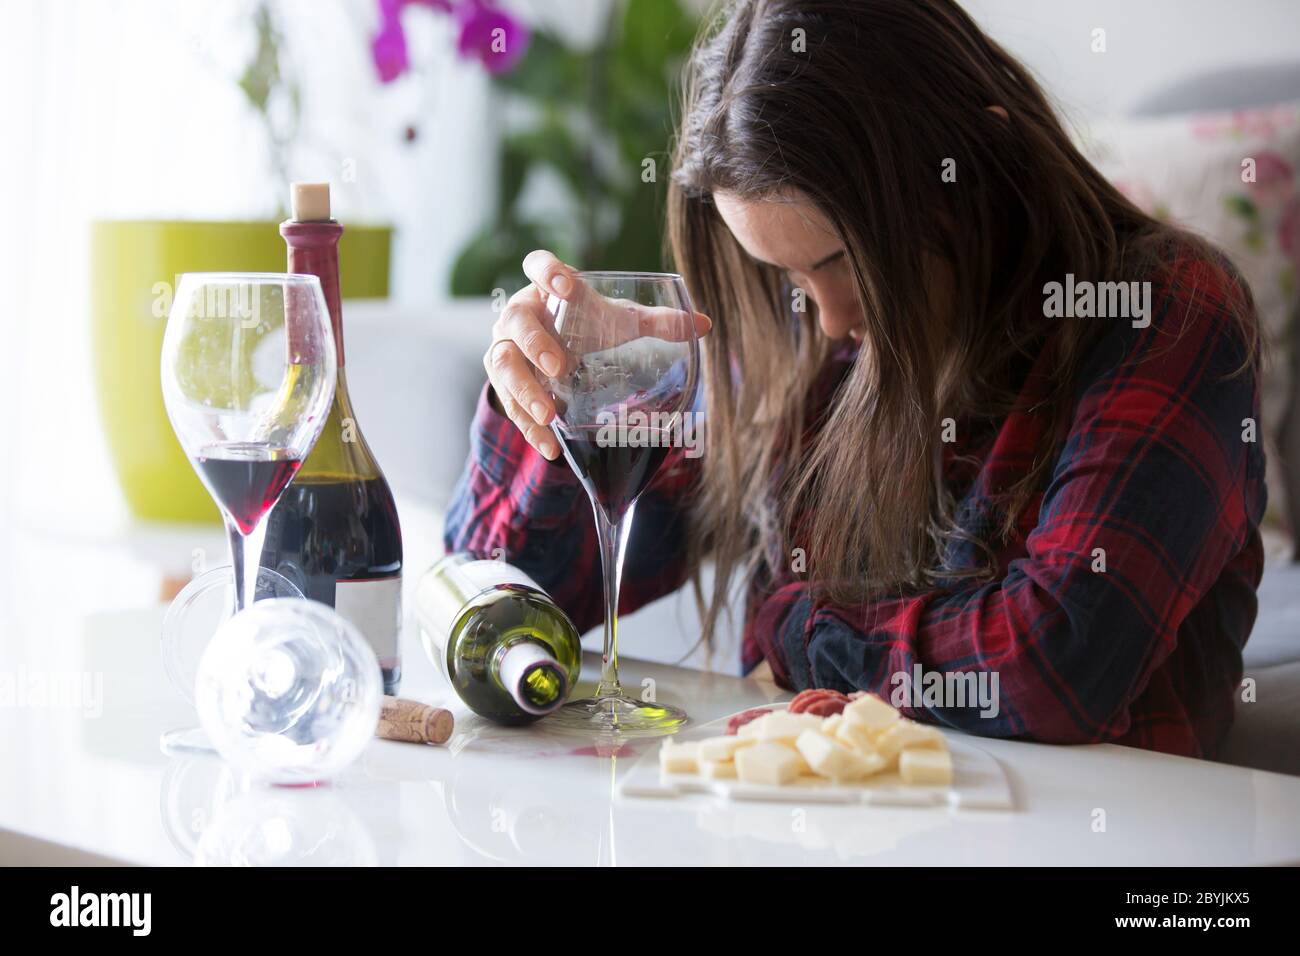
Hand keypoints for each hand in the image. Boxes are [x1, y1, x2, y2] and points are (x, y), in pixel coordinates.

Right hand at [484, 250, 710, 459]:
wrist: (551, 348)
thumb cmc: (585, 324)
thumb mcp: (619, 321)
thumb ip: (658, 322)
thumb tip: (704, 324)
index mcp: (546, 287)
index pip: (537, 265)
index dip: (546, 271)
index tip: (564, 286)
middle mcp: (519, 313)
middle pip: (515, 321)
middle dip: (535, 345)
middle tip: (560, 368)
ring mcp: (504, 347)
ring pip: (503, 364)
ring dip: (524, 391)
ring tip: (549, 415)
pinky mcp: (502, 380)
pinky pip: (506, 401)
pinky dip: (525, 425)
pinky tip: (547, 445)